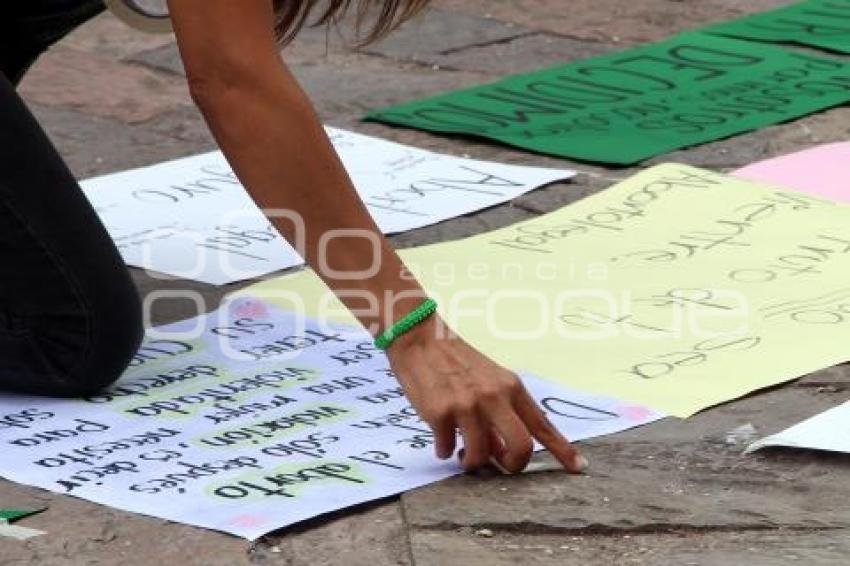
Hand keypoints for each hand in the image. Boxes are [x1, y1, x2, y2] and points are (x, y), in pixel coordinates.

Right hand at [385, 316, 586, 472]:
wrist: (420, 338)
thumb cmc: (455, 360)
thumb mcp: (487, 379)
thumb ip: (500, 411)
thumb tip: (499, 449)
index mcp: (511, 386)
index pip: (542, 424)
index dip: (562, 449)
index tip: (578, 467)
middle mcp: (494, 396)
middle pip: (520, 447)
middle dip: (513, 465)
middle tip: (500, 465)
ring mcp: (467, 405)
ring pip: (480, 455)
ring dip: (471, 461)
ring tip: (461, 453)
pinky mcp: (441, 412)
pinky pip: (447, 448)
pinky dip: (444, 450)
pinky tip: (441, 442)